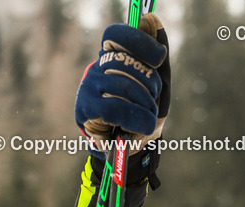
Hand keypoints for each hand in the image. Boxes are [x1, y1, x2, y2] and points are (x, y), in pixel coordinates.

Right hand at [75, 14, 170, 156]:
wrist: (130, 148)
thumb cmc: (142, 113)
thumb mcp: (157, 86)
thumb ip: (157, 57)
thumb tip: (152, 19)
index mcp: (113, 59)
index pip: (118, 35)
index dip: (140, 41)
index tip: (159, 57)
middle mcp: (98, 68)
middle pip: (129, 63)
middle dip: (151, 85)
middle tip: (153, 101)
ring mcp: (89, 87)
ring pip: (125, 87)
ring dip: (147, 107)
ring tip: (148, 118)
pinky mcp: (85, 109)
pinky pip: (115, 107)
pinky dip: (136, 119)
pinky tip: (140, 127)